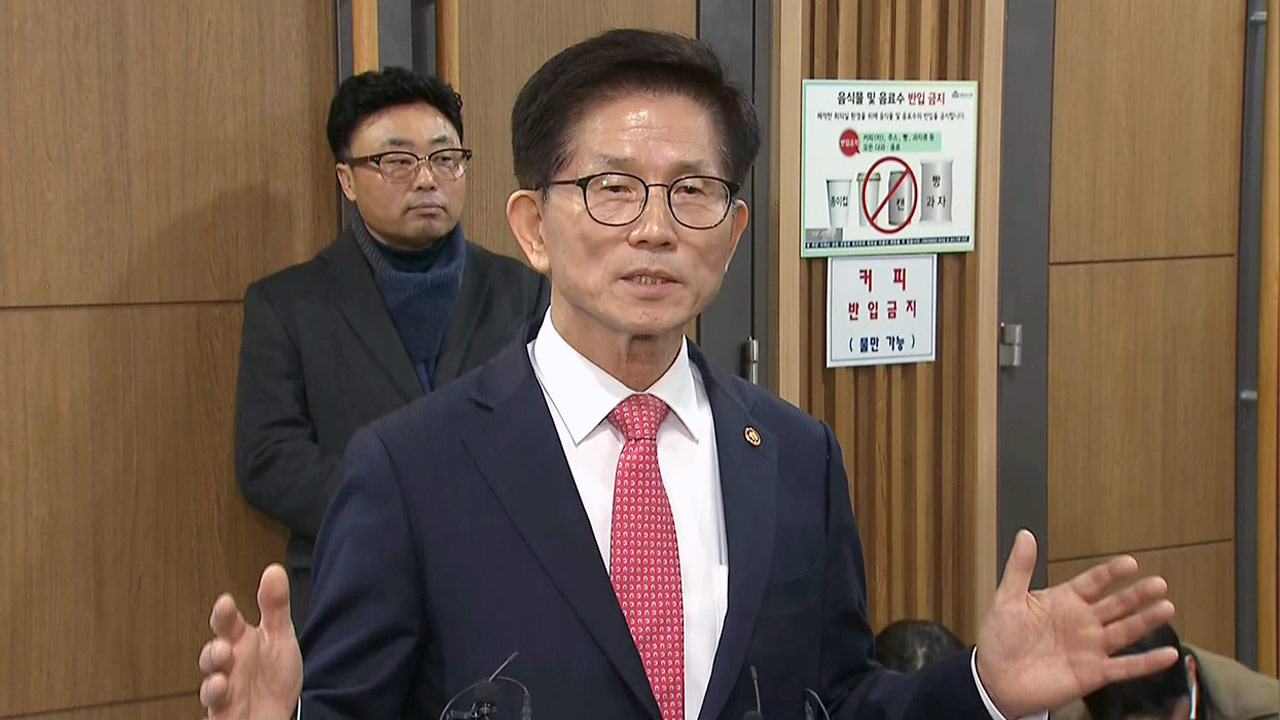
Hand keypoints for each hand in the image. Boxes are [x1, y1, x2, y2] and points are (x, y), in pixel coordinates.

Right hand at [198, 564, 303, 719]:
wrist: (279, 713)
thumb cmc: (272, 676)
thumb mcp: (279, 637)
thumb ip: (275, 606)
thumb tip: (274, 570)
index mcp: (240, 643)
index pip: (227, 625)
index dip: (224, 615)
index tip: (225, 603)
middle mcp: (228, 667)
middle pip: (213, 657)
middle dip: (213, 652)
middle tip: (222, 646)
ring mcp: (225, 694)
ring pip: (210, 689)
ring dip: (213, 683)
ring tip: (221, 679)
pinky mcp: (227, 716)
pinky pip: (217, 714)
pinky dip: (218, 706)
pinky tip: (223, 698)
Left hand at [975, 530, 1177, 717]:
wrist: (995, 679)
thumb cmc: (1000, 639)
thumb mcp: (1007, 599)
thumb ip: (1019, 568)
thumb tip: (1024, 535)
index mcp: (1064, 601)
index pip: (1093, 582)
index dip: (1111, 573)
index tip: (1130, 562)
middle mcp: (1082, 622)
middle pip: (1116, 604)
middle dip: (1137, 594)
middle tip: (1158, 583)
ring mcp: (1090, 647)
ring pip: (1126, 631)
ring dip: (1147, 621)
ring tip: (1167, 607)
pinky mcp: (1094, 673)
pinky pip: (1125, 667)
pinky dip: (1147, 662)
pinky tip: (1167, 655)